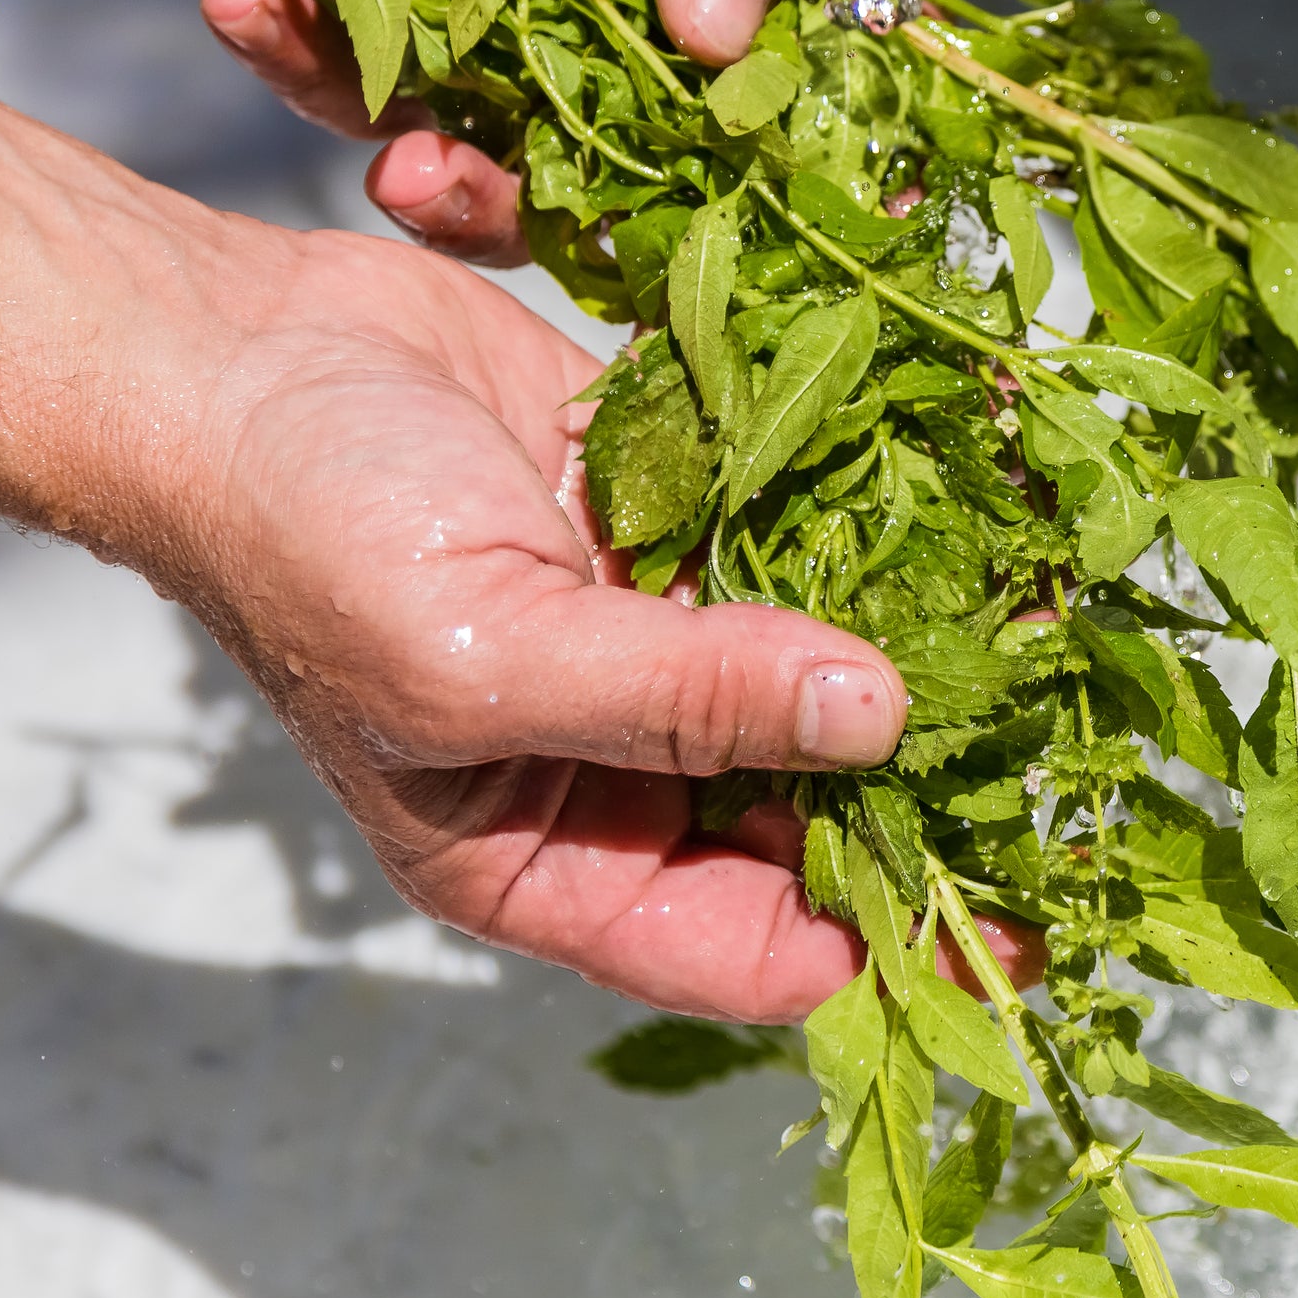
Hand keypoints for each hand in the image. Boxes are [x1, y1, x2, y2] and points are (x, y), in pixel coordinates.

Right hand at [165, 228, 1029, 1020]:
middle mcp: (612, 762)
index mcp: (549, 855)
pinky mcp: (663, 509)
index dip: (888, 938)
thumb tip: (880, 723)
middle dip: (931, 785)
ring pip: (820, 667)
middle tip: (1073, 755)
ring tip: (1058, 622)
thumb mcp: (487, 659)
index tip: (1025, 912)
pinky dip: (872, 523)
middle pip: (811, 810)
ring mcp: (646, 631)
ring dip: (922, 642)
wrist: (224, 352)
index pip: (754, 945)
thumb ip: (683, 699)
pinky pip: (795, 538)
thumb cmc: (303, 538)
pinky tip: (977, 504)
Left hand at [187, 0, 917, 263]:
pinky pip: (359, 94)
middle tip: (544, 204)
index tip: (791, 230)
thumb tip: (727, 34)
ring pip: (510, 181)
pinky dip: (305, 64)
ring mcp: (527, 47)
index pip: (826, 88)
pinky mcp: (399, 36)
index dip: (825, 172)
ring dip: (450, 190)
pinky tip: (251, 4)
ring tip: (398, 165)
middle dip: (598, 223)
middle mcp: (660, 28)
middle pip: (665, 182)